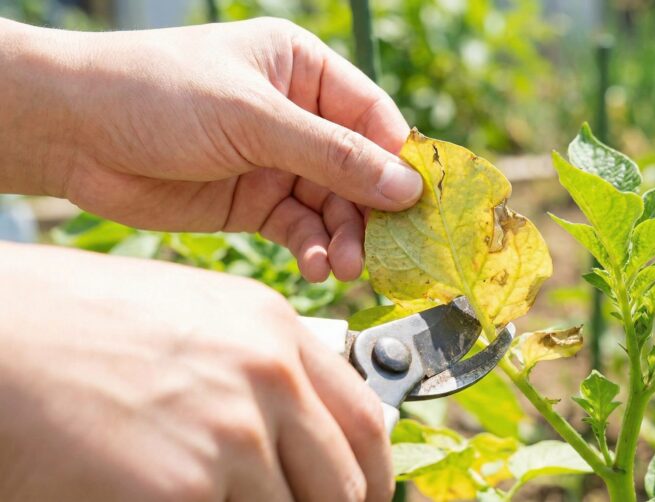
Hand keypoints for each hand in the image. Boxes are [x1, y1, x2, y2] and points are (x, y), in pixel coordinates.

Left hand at [0, 17, 421, 281]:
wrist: (72, 133)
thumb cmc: (157, 94)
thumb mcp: (254, 118)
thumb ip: (332, 155)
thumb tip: (407, 187)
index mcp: (305, 71)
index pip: (374, 119)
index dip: (401, 163)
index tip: (423, 205)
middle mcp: (298, 115)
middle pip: (360, 170)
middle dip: (371, 212)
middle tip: (383, 253)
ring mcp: (277, 161)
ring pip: (334, 207)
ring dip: (343, 239)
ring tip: (343, 267)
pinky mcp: (255, 202)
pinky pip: (300, 229)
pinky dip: (310, 250)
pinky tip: (310, 266)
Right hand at [0, 241, 392, 501]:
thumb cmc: (80, 322)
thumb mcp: (195, 317)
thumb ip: (258, 364)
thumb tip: (302, 421)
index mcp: (274, 329)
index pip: (366, 419)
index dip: (373, 470)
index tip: (364, 493)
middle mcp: (267, 377)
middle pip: (343, 482)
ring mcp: (231, 435)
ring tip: (210, 493)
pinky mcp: (183, 489)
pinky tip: (166, 498)